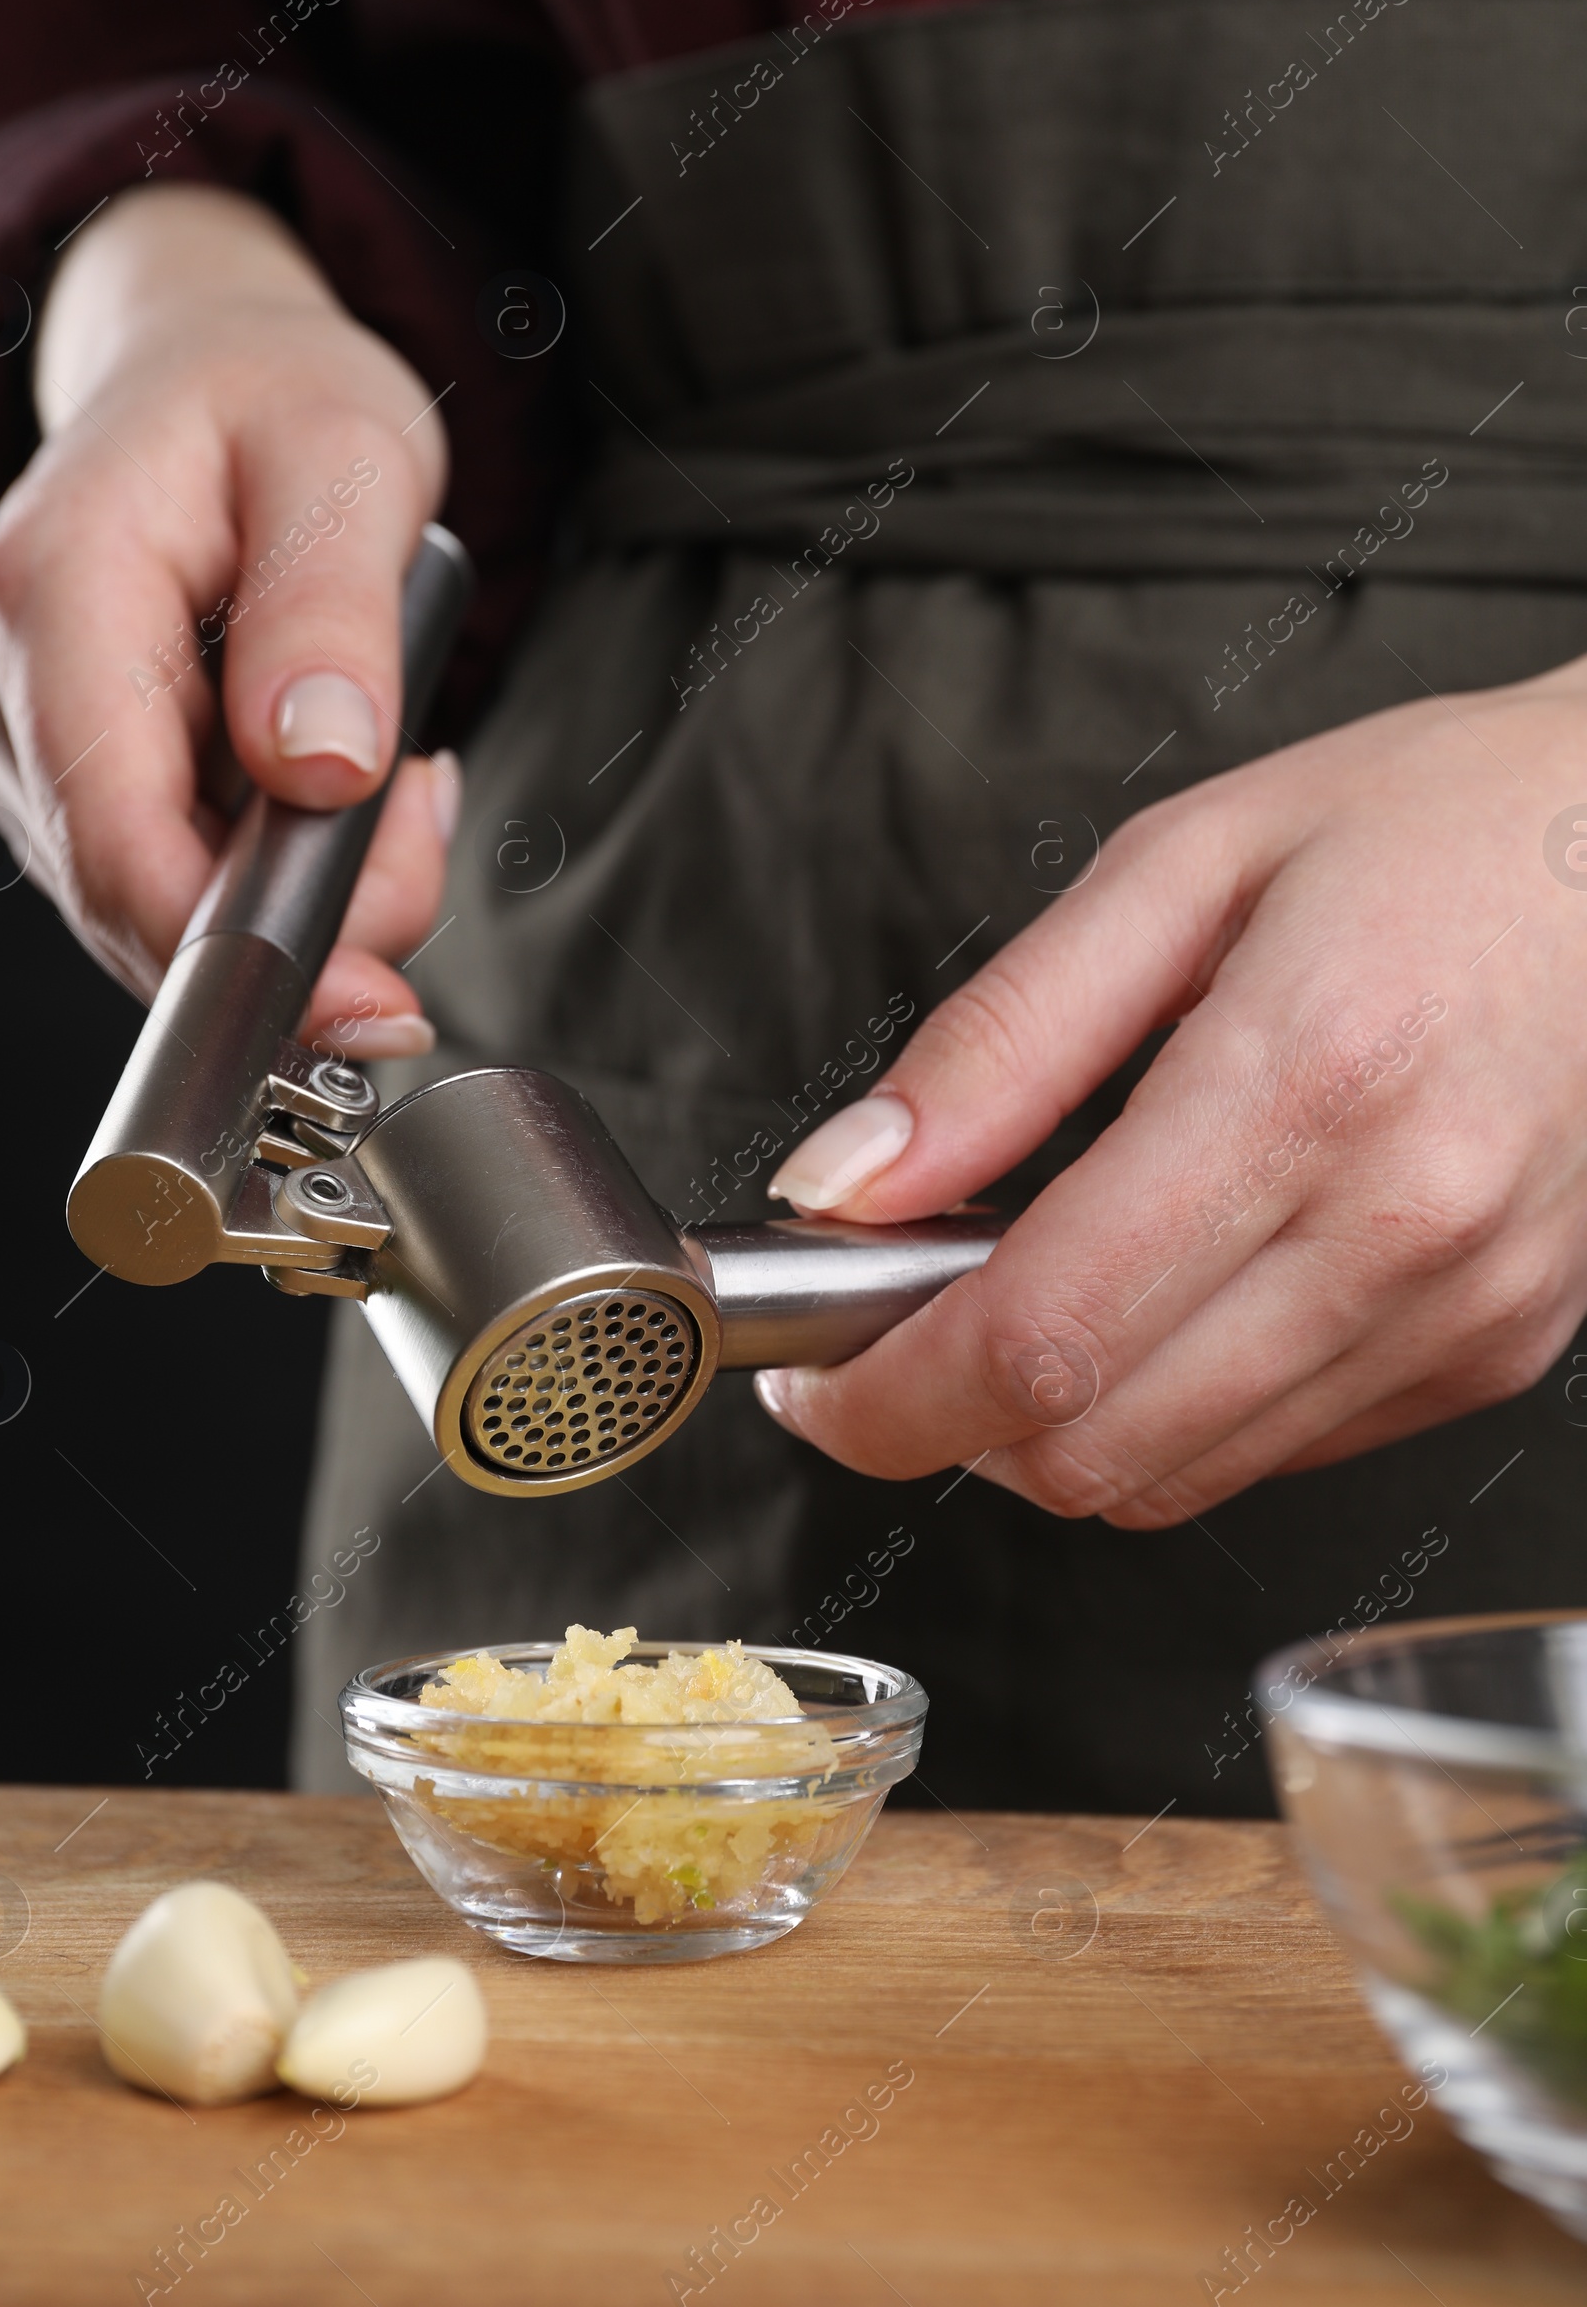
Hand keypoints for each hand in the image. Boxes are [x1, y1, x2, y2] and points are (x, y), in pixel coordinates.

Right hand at [0, 182, 453, 1051]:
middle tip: (423, 812)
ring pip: (167, 907)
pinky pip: (182, 880)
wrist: (217, 374)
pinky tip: (337, 783)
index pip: (116, 833)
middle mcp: (13, 681)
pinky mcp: (79, 781)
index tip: (365, 1004)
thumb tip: (319, 772)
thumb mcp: (348, 463)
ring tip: (392, 763)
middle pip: (143, 896)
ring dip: (310, 886)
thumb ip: (332, 616)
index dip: (234, 948)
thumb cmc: (277, 400)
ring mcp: (35, 743)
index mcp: (58, 588)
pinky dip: (281, 868)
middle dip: (311, 916)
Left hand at [756, 668, 1586, 1525]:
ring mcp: (1461, 1310)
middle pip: (1096, 1450)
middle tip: (898, 1328)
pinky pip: (1274, 1452)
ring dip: (1054, 1426)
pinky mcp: (1491, 1352)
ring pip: (1178, 1479)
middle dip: (948, 1425)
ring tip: (1029, 1293)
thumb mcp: (1184, 864)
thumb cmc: (1436, 827)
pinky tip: (1164, 1297)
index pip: (1042, 1338)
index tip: (815, 1377)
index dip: (888, 1396)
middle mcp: (1402, 1225)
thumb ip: (1000, 1042)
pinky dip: (1171, 1410)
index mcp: (1304, 1078)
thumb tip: (848, 1183)